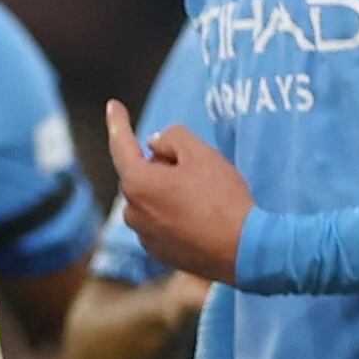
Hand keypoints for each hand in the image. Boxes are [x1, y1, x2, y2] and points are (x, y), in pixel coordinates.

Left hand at [108, 100, 252, 284]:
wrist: (244, 250)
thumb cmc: (223, 199)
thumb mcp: (202, 155)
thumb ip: (173, 138)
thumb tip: (155, 144)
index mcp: (137, 183)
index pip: (121, 144)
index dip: (119, 122)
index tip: (113, 106)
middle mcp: (132, 211)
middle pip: (143, 174)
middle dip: (164, 166)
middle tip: (200, 173)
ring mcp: (143, 235)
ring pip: (152, 200)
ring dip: (169, 192)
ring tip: (206, 200)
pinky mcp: (158, 252)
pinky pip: (161, 222)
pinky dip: (176, 215)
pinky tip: (204, 220)